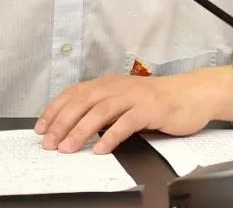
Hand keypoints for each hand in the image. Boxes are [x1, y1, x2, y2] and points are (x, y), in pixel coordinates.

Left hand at [34, 71, 218, 154]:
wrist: (192, 94)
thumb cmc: (157, 101)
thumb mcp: (124, 101)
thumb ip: (103, 110)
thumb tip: (74, 127)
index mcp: (108, 84)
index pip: (74, 93)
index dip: (55, 110)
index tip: (41, 128)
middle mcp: (118, 86)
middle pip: (82, 102)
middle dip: (62, 123)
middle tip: (49, 142)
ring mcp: (134, 96)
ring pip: (100, 111)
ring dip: (80, 130)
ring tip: (67, 148)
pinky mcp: (150, 109)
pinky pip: (126, 123)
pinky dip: (111, 136)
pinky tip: (100, 149)